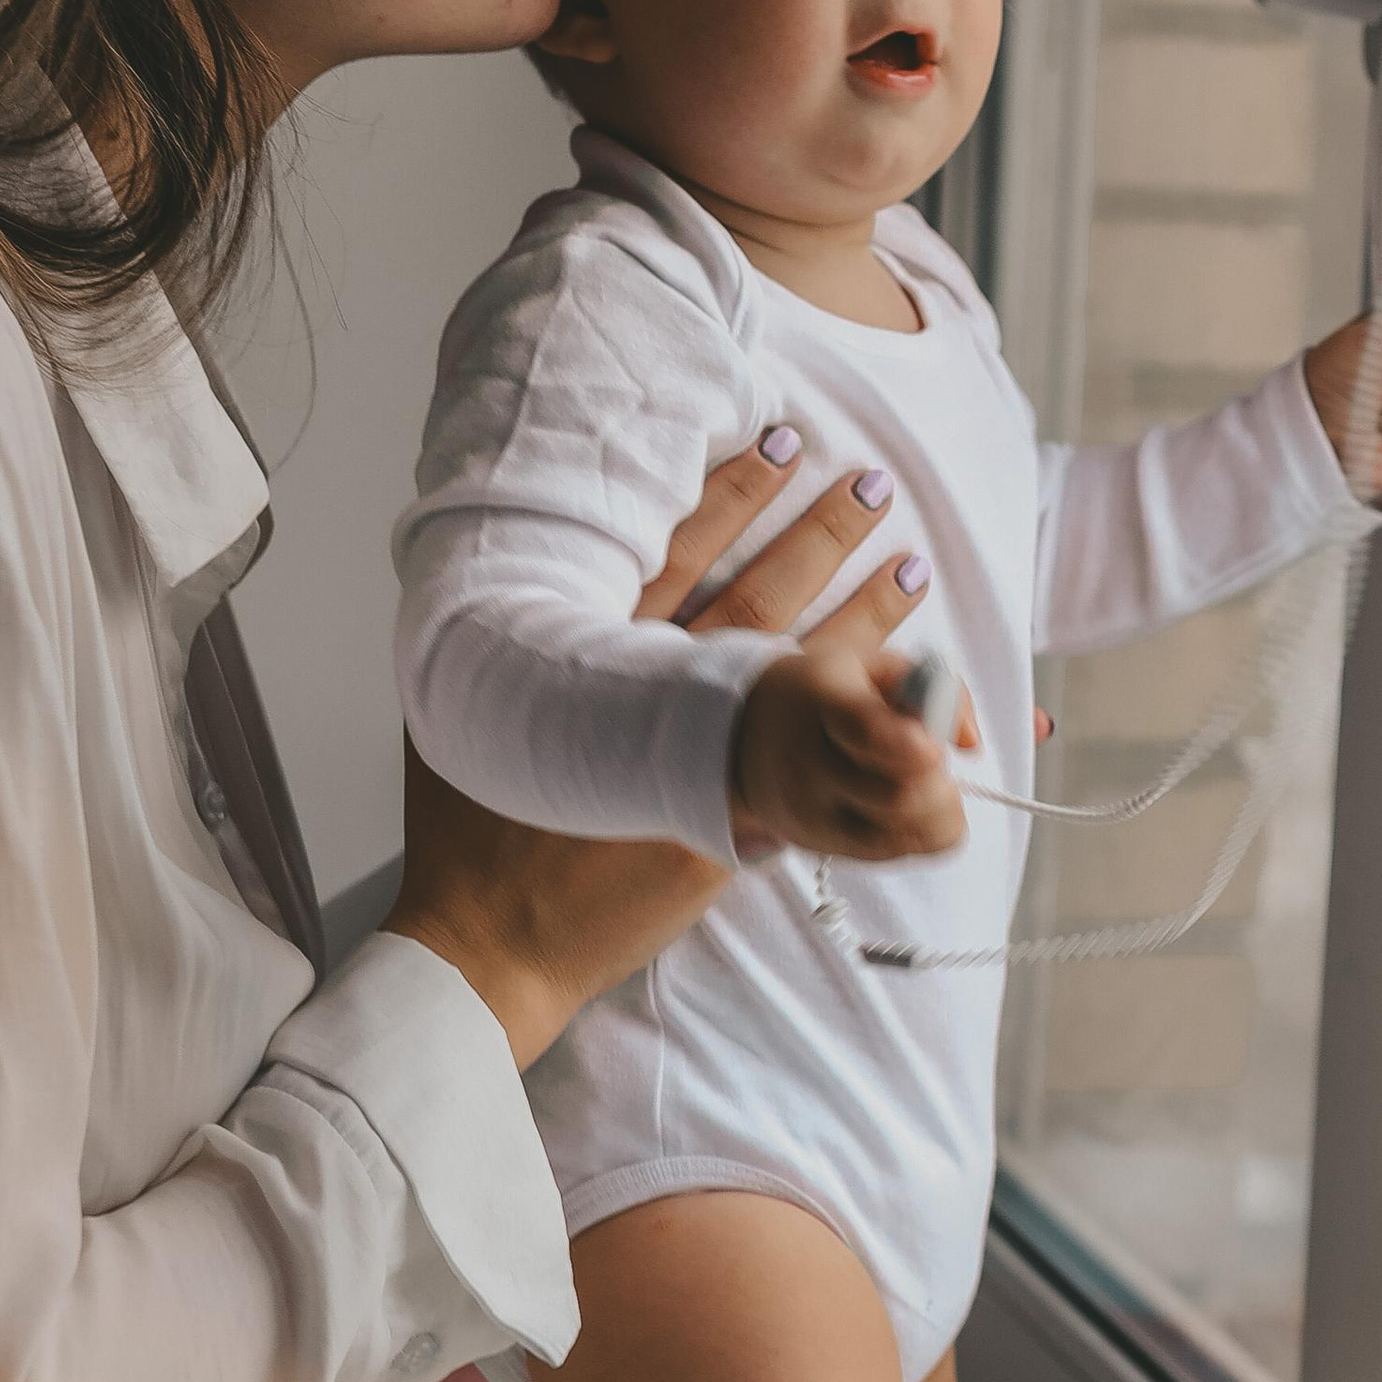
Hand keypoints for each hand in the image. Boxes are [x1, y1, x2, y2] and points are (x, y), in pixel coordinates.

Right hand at [386, 436, 929, 1062]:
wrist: (490, 938)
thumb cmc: (466, 835)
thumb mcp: (460, 717)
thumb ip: (495, 650)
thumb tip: (490, 583)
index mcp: (591, 657)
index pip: (679, 552)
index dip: (732, 496)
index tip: (783, 443)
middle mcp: (655, 698)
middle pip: (755, 598)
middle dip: (818, 538)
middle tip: (873, 485)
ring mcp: (701, 762)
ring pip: (799, 671)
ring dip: (862, 618)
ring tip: (912, 568)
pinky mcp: (732, 822)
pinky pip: (826, 769)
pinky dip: (879, 738)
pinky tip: (921, 717)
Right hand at [727, 640, 967, 860]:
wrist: (741, 736)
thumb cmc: (824, 693)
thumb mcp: (870, 664)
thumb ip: (935, 685)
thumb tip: (970, 743)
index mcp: (824, 700)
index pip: (866, 730)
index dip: (911, 746)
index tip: (935, 749)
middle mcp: (810, 763)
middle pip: (896, 798)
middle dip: (940, 787)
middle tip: (937, 764)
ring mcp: (811, 814)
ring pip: (897, 840)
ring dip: (936, 817)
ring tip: (930, 788)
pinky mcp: (819, 845)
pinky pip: (889, 856)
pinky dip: (916, 835)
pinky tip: (909, 809)